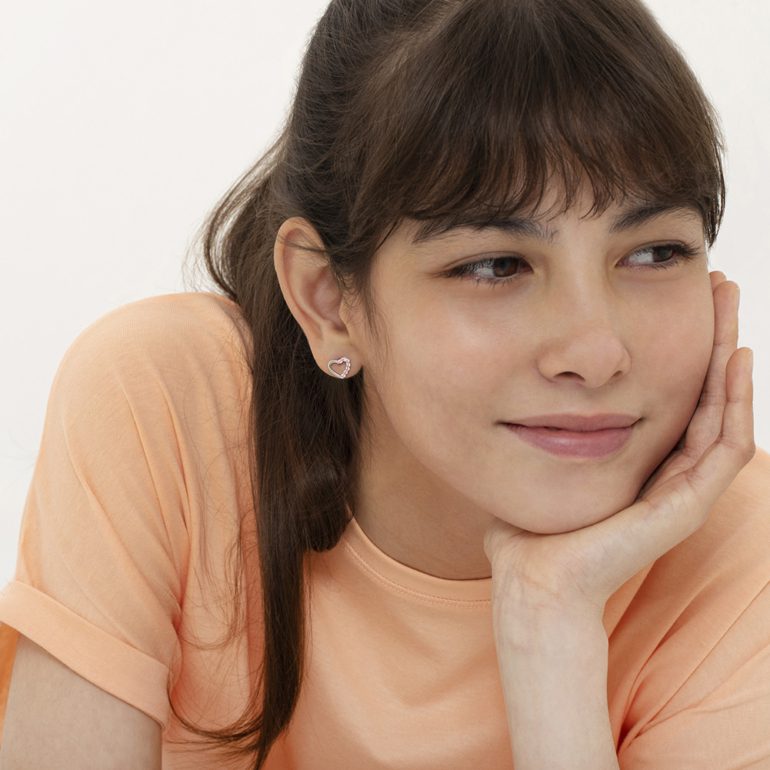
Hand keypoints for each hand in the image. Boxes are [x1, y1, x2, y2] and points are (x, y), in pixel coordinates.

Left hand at [483, 272, 755, 621]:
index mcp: (637, 461)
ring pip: (723, 409)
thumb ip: (533, 431)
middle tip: (717, 285)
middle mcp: (665, 472)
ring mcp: (680, 489)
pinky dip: (735, 401)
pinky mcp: (684, 504)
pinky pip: (725, 446)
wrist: (532, 578)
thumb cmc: (526, 529)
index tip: (674, 300)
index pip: (672, 395)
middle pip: (703, 393)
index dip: (679, 348)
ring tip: (729, 303)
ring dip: (728, 355)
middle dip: (711, 337)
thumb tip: (509, 394)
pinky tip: (734, 358)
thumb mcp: (534, 461)